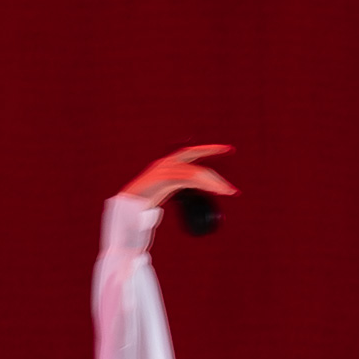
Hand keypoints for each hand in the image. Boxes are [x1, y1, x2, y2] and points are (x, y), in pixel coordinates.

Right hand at [116, 143, 235, 206]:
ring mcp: (164, 170)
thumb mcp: (162, 191)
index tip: (227, 149)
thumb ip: (175, 186)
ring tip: (226, 194)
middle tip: (232, 190)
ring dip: (213, 184)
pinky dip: (203, 184)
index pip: (192, 153)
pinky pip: (188, 178)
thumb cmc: (143, 202)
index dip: (209, 149)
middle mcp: (166, 163)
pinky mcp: (163, 178)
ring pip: (195, 173)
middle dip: (216, 177)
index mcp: (167, 164)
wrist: (126, 209)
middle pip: (197, 167)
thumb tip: (191, 191)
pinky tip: (213, 190)